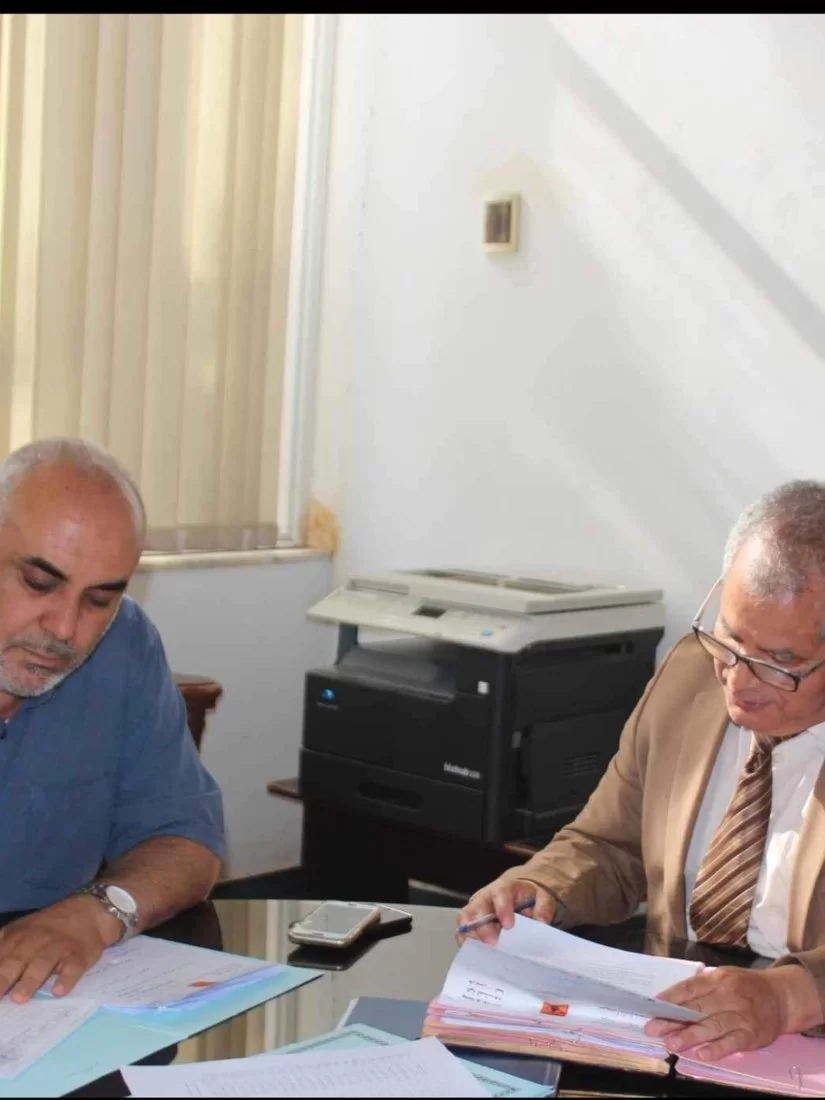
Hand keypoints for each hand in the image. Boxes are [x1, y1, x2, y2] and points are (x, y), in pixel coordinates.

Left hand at [0, 895, 121, 1002]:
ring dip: (30, 980)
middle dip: (3, 978)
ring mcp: (58, 947)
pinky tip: (59, 990)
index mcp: (17, 936)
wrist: (89, 911)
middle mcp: (35, 941)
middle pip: (17, 960)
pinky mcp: (79, 955)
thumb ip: (2, 947)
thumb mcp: (21, 931)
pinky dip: (66, 978)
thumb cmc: (48, 928)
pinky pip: (72, 967)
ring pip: (43, 963)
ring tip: (19, 998)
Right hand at [456, 877, 555, 945]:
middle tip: (493, 944)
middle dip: (483, 927)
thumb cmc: (527, 897)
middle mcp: (485, 897)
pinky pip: (462, 931)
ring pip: (465, 919)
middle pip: (476, 907)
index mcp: (504, 888)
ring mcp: (475, 908)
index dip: (502, 909)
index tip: (509, 925)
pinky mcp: (470, 921)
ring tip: (483, 953)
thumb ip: (543, 907)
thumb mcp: (541, 897)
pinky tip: (478, 955)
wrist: (517, 894)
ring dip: (472, 936)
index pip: (500, 894)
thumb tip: (541, 921)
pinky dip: (467, 943)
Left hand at [644, 964, 822, 1061]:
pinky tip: (702, 1054)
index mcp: (719, 978)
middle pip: (697, 1009)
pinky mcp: (752, 1034)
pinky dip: (717, 1049)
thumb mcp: (724, 978)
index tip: (652, 1006)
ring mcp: (742, 1015)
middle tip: (653, 1029)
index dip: (670, 997)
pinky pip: (732, 1042)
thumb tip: (670, 998)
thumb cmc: (745, 987)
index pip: (690, 988)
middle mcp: (730, 995)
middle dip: (673, 1020)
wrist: (780, 997)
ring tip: (672, 1044)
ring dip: (690, 1036)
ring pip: (712, 1026)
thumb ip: (702, 987)